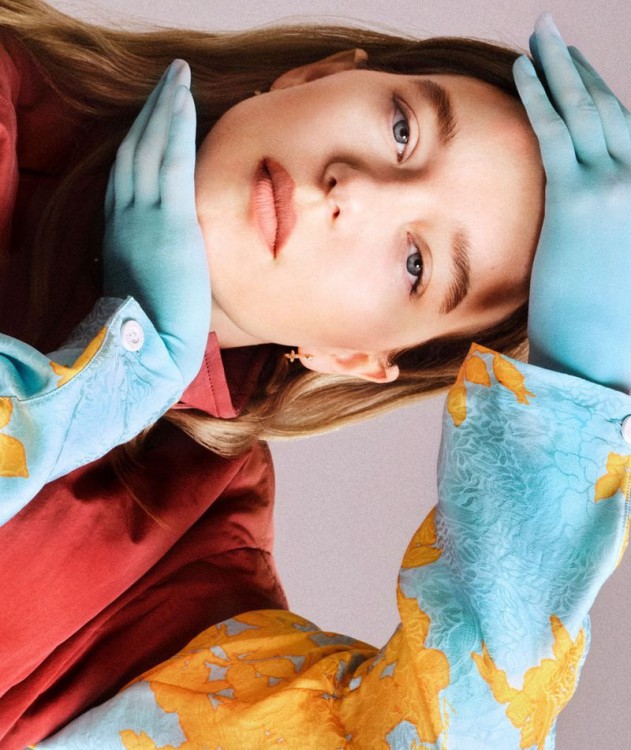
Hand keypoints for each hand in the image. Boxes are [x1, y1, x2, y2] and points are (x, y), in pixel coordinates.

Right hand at [103, 60, 210, 385]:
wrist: (155, 353)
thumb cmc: (158, 334)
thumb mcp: (152, 290)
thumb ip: (160, 266)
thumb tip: (181, 263)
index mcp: (121, 237)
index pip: (128, 179)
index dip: (138, 145)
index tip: (152, 122)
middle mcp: (125, 219)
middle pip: (134, 153)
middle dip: (149, 115)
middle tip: (166, 84)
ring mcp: (145, 217)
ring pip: (150, 148)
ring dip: (163, 109)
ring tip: (177, 79)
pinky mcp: (169, 221)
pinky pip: (171, 160)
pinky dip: (176, 126)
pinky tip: (183, 99)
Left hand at [514, 13, 630, 391]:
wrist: (600, 359)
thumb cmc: (602, 326)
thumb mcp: (610, 266)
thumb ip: (602, 227)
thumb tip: (579, 216)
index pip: (623, 133)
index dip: (597, 97)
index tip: (573, 75)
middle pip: (610, 109)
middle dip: (579, 68)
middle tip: (555, 36)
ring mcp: (617, 186)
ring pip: (587, 110)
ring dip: (561, 67)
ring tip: (540, 35)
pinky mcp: (580, 200)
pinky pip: (557, 133)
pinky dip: (541, 96)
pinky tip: (522, 68)